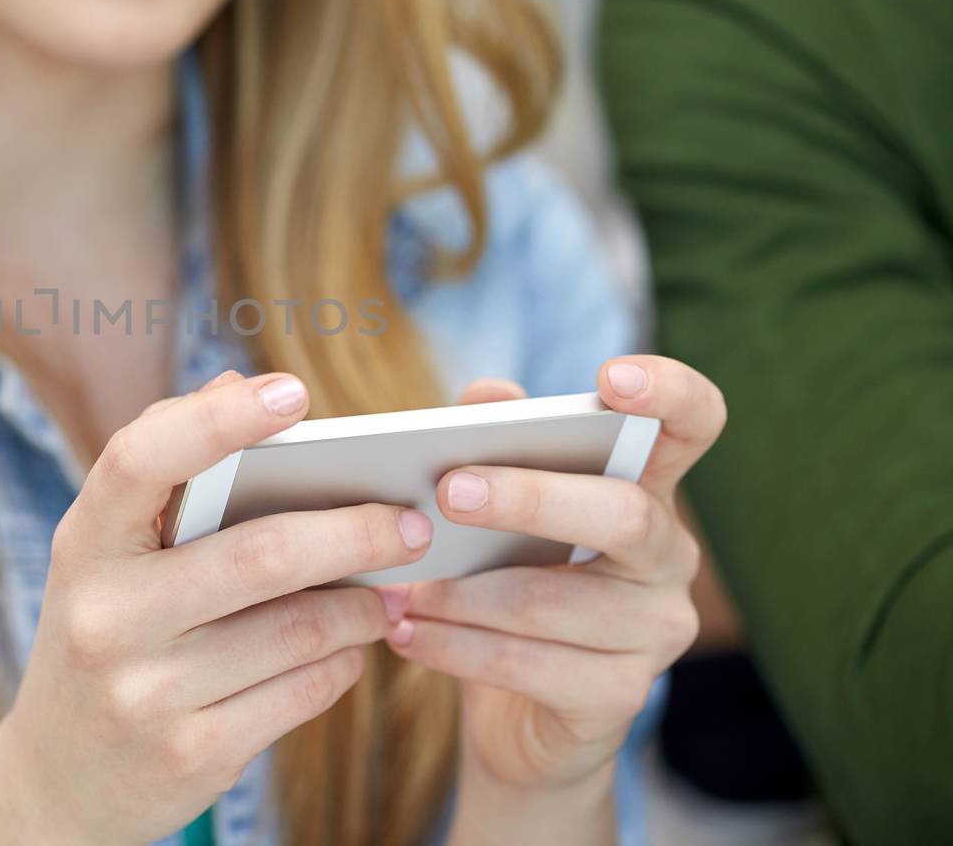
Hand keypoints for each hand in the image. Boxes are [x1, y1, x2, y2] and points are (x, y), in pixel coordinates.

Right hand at [0, 370, 434, 845]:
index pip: (140, 460)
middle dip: (355, 532)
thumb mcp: (109, 553)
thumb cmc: (108, 630)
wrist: (59, 778)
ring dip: (363, 605)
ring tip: (395, 585)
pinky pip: (302, 691)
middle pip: (260, 555)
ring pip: (298, 630)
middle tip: (412, 520)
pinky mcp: (192, 754)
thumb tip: (239, 383)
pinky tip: (354, 646)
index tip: (295, 394)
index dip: (217, 419)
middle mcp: (106, 615)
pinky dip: (343, 661)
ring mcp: (146, 692)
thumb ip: (168, 470)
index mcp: (84, 543)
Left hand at [382, 357, 723, 803]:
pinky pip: (528, 665)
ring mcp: (656, 631)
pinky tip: (405, 634)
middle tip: (448, 490)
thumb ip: (495, 440)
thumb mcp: (495, 508)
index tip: (609, 378)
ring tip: (396, 586)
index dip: (668, 391)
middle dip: (529, 497)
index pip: (695, 422)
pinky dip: (454, 647)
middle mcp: (669, 556)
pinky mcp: (620, 696)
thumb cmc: (505, 580)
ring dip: (459, 592)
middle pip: (622, 513)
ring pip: (551, 600)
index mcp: (647, 488)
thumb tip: (485, 396)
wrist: (517, 714)